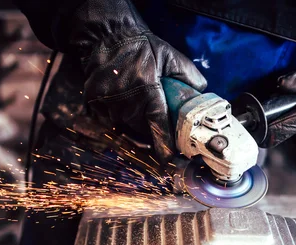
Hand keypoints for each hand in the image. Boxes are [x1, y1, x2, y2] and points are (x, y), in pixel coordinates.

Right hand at [66, 0, 206, 161]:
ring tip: (137, 104)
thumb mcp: (169, 55)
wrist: (107, 35)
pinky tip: (121, 100)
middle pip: (141, 128)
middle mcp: (125, 97)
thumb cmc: (139, 45)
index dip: (163, 144)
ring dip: (133, 121)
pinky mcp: (94, 100)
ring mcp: (107, 100)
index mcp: (146, 87)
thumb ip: (187, 74)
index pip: (157, 124)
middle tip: (155, 120)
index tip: (169, 160)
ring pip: (124, 125)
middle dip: (149, 129)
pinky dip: (116, 114)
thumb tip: (202, 92)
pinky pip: (108, 118)